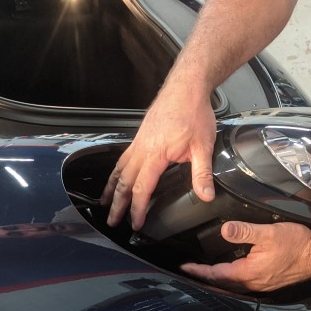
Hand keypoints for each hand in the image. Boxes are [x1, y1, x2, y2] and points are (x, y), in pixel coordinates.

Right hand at [101, 82, 216, 230]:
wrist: (186, 87)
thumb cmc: (193, 112)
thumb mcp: (204, 145)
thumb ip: (202, 173)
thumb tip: (206, 195)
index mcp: (155, 154)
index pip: (141, 188)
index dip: (137, 209)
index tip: (135, 223)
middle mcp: (141, 149)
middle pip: (124, 182)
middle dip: (117, 204)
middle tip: (112, 221)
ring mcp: (138, 142)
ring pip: (119, 170)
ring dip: (111, 189)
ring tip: (105, 203)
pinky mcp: (140, 137)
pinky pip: (123, 158)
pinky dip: (116, 172)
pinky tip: (116, 178)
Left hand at [180, 221, 310, 291]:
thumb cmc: (298, 244)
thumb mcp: (269, 233)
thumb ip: (245, 231)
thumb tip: (225, 230)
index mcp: (249, 272)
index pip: (216, 274)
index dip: (199, 271)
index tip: (185, 267)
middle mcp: (253, 283)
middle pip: (221, 284)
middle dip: (204, 279)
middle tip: (190, 273)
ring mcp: (261, 285)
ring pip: (232, 286)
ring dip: (216, 281)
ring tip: (204, 276)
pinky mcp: (268, 283)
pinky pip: (243, 285)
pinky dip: (230, 281)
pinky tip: (230, 276)